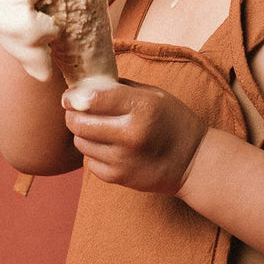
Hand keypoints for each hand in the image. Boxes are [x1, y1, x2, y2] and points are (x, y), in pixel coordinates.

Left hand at [62, 80, 207, 194]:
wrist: (193, 162)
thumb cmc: (173, 121)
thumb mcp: (154, 95)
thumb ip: (120, 88)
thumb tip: (86, 85)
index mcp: (141, 107)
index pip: (92, 98)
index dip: (74, 96)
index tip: (70, 95)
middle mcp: (129, 134)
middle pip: (78, 123)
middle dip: (72, 114)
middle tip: (76, 110)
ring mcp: (122, 159)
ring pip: (80, 143)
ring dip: (83, 134)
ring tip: (96, 128)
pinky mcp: (118, 178)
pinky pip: (90, 162)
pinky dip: (93, 153)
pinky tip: (108, 147)